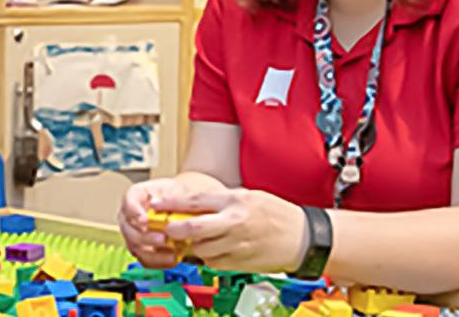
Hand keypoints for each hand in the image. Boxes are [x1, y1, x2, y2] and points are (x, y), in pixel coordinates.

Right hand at [117, 178, 192, 268]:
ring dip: (153, 253)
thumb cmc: (174, 196)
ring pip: (136, 247)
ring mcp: (133, 234)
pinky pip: (145, 259)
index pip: (129, 202)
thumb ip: (170, 196)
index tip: (144, 220)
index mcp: (135, 197)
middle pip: (129, 229)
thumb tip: (162, 204)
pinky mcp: (142, 249)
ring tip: (171, 252)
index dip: (134, 212)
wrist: (180, 207)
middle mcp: (129, 217)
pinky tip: (173, 259)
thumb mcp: (174, 189)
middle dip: (145, 237)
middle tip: (162, 238)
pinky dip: (159, 262)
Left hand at [160, 189, 307, 273]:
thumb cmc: (276, 214)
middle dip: (174, 229)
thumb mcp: (249, 197)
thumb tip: (192, 205)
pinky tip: (216, 250)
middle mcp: (234, 223)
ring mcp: (237, 244)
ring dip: (193, 245)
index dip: (171, 203)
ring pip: (200, 248)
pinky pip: (213, 262)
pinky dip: (209, 257)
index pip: (195, 201)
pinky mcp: (239, 262)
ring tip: (199, 239)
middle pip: (193, 228)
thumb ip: (221, 201)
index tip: (156, 204)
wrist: (302, 238)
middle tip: (168, 228)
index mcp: (236, 201)